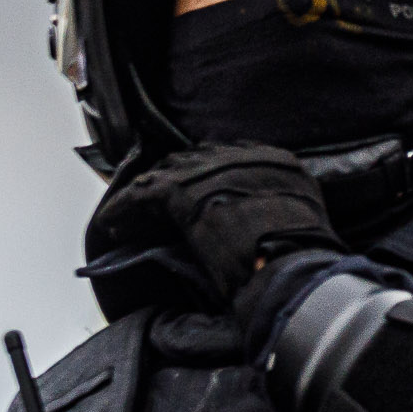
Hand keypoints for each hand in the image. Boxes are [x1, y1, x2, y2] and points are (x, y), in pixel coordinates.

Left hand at [98, 142, 341, 302]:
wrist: (288, 255)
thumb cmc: (301, 253)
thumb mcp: (302, 220)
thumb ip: (281, 208)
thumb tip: (262, 220)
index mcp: (276, 162)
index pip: (230, 158)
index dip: (207, 176)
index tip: (193, 193)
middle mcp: (241, 156)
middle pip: (193, 160)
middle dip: (173, 181)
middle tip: (157, 207)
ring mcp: (207, 167)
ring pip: (163, 175)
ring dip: (145, 199)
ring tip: (128, 219)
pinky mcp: (178, 188)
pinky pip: (138, 195)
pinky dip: (121, 210)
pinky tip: (109, 226)